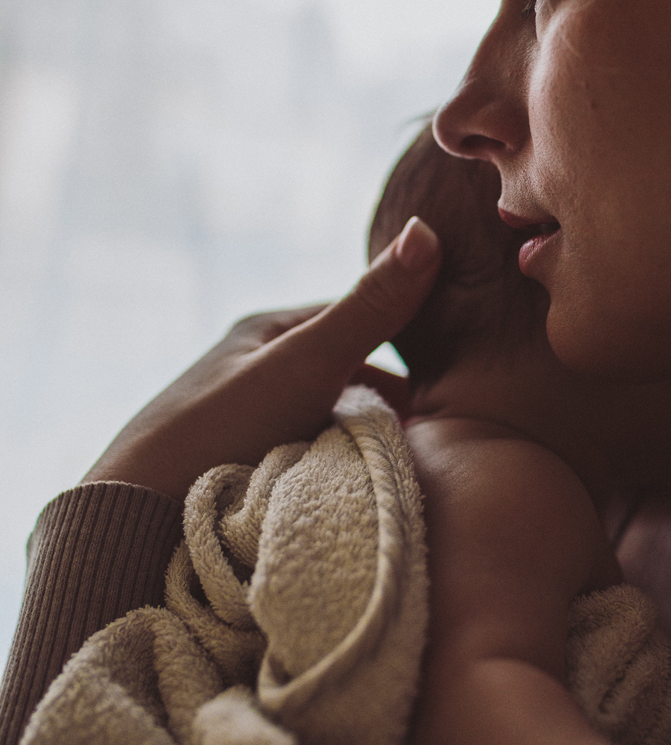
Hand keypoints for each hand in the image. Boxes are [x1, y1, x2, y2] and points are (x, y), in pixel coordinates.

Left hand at [81, 217, 440, 500]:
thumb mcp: (307, 361)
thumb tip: (426, 229)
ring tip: (403, 472)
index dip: (408, 341)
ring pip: (334, 423)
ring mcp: (252, 421)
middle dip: (391, 405)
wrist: (144, 515)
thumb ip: (369, 308)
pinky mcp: (246, 467)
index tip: (453, 378)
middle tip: (436, 437)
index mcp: (267, 330)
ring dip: (366, 445)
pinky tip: (361, 494)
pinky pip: (313, 461)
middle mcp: (258, 370)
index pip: (358, 320)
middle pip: (349, 378)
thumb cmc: (223, 426)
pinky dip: (341, 473)